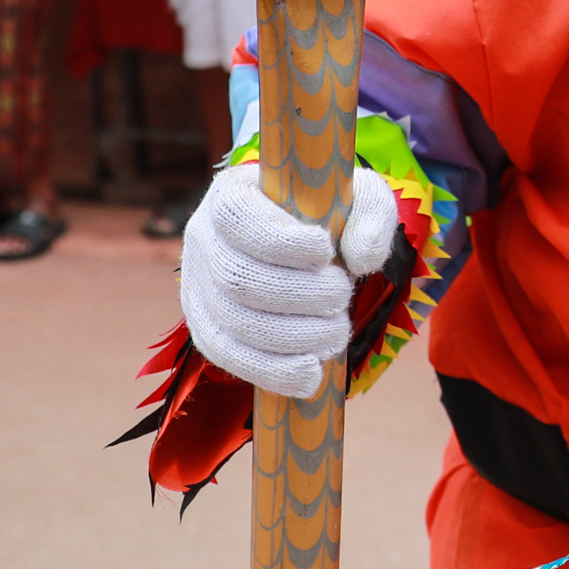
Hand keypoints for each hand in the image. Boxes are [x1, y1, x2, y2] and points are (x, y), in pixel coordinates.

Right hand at [179, 163, 399, 398]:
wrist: (308, 248)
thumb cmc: (330, 214)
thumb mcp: (359, 198)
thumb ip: (371, 217)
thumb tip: (361, 258)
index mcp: (231, 194)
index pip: (238, 216)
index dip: (280, 241)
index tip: (325, 252)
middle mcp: (203, 238)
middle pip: (237, 277)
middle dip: (299, 295)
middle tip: (342, 295)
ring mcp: (198, 287)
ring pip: (233, 322)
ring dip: (293, 336)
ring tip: (336, 333)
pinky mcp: (206, 328)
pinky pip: (228, 357)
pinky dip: (271, 371)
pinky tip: (311, 374)